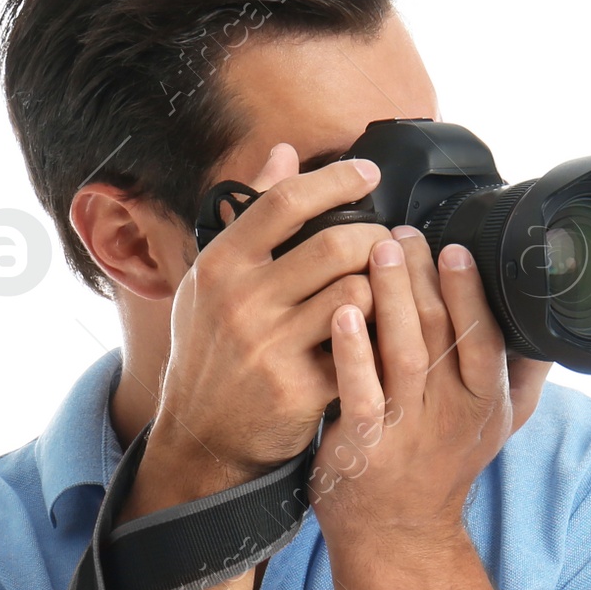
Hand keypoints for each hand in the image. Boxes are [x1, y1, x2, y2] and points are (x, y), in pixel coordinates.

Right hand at [143, 144, 387, 498]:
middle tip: (387, 243)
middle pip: (336, 244)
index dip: (335, 180)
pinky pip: (362, 345)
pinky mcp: (300, 388)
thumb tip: (283, 153)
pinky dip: (377, 333)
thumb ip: (249, 215)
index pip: (285, 202)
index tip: (367, 173)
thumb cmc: (212, 351)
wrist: (203, 436)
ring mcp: (270, 346)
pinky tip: (380, 330)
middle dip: (376, 238)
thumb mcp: (213, 281)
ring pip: (357, 292)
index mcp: (219, 266)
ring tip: (383, 288)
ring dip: (382, 286)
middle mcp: (240, 302)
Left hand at [309, 225, 550, 552]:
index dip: (470, 292)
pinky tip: (343, 313)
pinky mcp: (363, 447)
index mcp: (485, 403)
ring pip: (403, 353)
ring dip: (391, 298)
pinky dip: (352, 351)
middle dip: (422, 278)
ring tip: (377, 251)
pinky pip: (358, 392)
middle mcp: (451, 416)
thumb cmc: (441, 465)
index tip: (454, 248)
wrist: (397, 533)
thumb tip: (552, 324)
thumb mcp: (497, 425)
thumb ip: (522, 374)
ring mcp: (406, 432)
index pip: (484, 338)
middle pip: (441, 334)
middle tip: (401, 232)